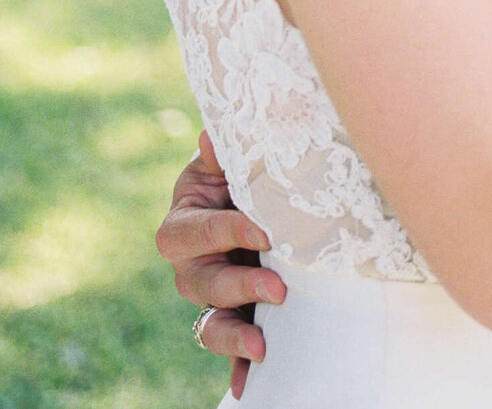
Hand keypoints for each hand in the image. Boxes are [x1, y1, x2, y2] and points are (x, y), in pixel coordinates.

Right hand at [155, 131, 284, 399]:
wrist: (268, 196)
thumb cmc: (247, 171)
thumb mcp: (233, 160)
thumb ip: (224, 152)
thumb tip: (212, 136)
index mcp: (184, 222)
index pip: (195, 231)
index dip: (226, 232)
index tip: (265, 231)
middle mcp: (191, 265)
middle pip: (201, 283)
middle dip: (239, 287)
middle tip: (279, 290)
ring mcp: (212, 297)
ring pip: (210, 322)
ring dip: (234, 336)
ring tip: (261, 345)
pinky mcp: (235, 317)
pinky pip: (231, 347)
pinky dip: (238, 367)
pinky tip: (248, 385)